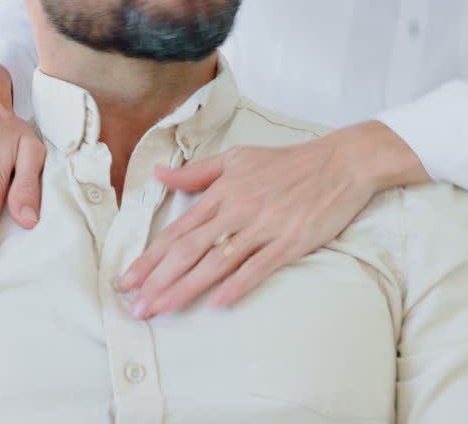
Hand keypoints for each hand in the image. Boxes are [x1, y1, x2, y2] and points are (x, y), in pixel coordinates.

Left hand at [118, 121, 427, 317]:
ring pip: (217, 261)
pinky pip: (259, 266)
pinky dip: (238, 284)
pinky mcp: (290, 241)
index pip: (178, 230)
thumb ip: (196, 172)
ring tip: (163, 308)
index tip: (128, 279)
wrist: (339, 163)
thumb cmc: (287, 162)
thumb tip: (159, 174)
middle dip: (159, 279)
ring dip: (187, 287)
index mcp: (222, 192)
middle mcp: (236, 209)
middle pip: (189, 249)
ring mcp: (263, 226)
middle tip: (136, 306)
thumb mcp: (236, 158)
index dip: (151, 256)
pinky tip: (218, 303)